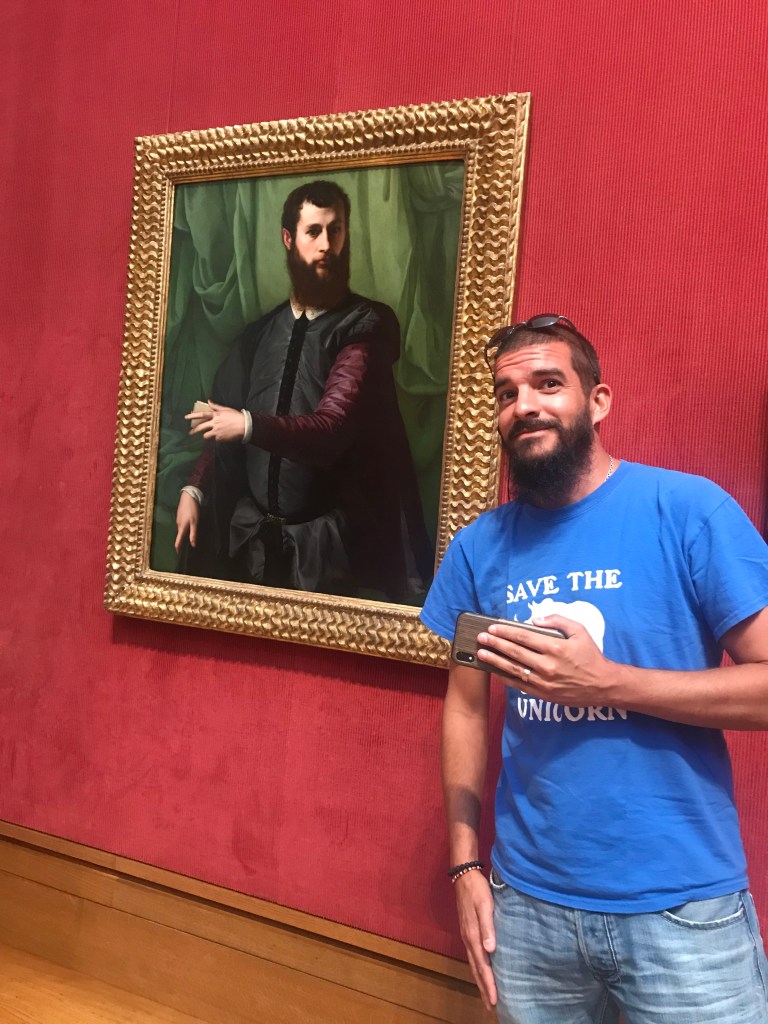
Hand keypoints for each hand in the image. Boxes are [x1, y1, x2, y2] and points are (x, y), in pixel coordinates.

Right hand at [175, 491, 198, 551]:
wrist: (188, 497)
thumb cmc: (192, 510)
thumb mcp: (195, 523)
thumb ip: (193, 534)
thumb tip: (193, 544)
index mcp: (182, 527)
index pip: (178, 539)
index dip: (178, 546)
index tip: (177, 553)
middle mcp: (178, 524)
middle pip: (179, 534)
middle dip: (181, 540)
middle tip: (183, 545)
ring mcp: (178, 519)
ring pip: (180, 528)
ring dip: (183, 532)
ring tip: (186, 536)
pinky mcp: (179, 515)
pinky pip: (181, 523)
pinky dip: (183, 526)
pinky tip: (187, 525)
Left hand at [186, 402, 244, 441]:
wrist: (244, 426)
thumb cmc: (236, 416)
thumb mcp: (226, 409)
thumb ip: (216, 406)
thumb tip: (208, 401)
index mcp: (216, 415)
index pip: (202, 414)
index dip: (193, 416)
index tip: (186, 417)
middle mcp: (214, 423)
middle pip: (201, 427)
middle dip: (194, 430)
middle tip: (190, 432)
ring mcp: (216, 431)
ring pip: (206, 435)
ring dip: (207, 435)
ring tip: (210, 434)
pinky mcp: (220, 438)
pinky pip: (215, 439)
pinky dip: (217, 437)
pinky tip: (223, 435)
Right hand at [454, 870, 496, 1010]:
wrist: (464, 875)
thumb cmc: (477, 890)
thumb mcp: (485, 906)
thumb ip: (488, 927)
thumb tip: (490, 950)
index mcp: (473, 936)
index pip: (482, 965)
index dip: (488, 984)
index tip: (494, 1001)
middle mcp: (468, 939)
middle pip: (476, 969)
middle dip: (483, 988)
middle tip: (490, 1006)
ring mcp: (467, 935)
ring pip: (474, 963)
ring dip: (480, 980)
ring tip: (487, 994)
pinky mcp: (468, 931)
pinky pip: (474, 956)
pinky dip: (479, 968)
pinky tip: (483, 970)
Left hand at [476, 616, 615, 706]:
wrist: (603, 685)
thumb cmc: (591, 656)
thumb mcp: (580, 631)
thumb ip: (558, 621)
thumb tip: (535, 619)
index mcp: (556, 648)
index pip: (523, 637)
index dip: (505, 632)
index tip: (492, 628)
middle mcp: (547, 665)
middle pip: (514, 652)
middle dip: (495, 644)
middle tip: (481, 638)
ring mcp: (544, 682)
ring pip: (513, 669)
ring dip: (495, 661)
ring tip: (481, 654)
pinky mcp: (543, 694)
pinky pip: (519, 685)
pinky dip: (505, 678)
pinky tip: (495, 671)